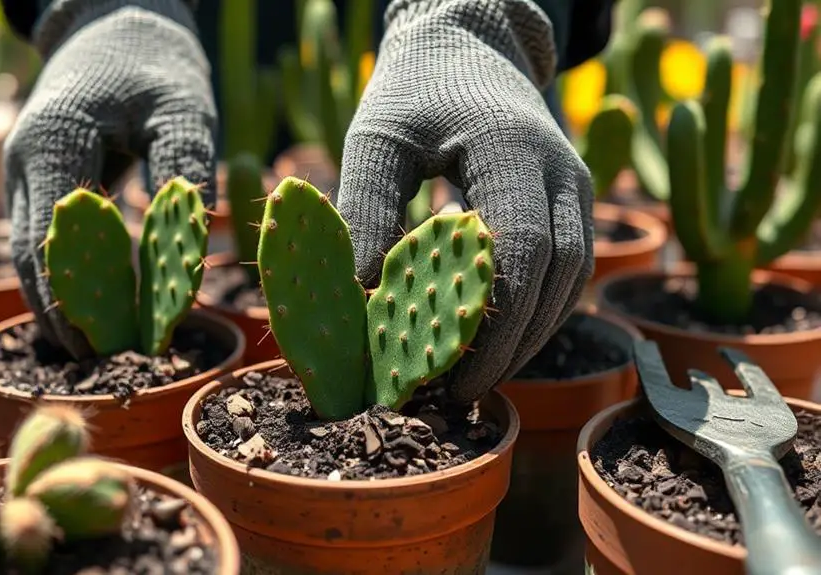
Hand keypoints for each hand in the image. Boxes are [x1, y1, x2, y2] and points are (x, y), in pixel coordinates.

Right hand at [4, 0, 215, 357]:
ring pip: (33, 255)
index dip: (79, 301)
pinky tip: (98, 306)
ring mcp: (25, 172)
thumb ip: (182, 175)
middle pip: (32, 259)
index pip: (55, 243)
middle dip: (65, 315)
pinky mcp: (41, 179)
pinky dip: (68, 275)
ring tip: (101, 349)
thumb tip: (181, 253)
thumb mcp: (183, 110)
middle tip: (107, 363)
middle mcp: (24, 163)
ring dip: (61, 303)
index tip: (115, 345)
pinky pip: (47, 238)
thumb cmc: (156, 65)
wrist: (118, 20)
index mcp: (53, 144)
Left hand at [337, 0, 593, 402]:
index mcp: (515, 152)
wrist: (467, 41)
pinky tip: (493, 338)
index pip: (524, 253)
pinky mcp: (570, 200)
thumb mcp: (376, 139)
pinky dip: (534, 311)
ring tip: (473, 376)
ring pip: (572, 282)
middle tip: (457, 392)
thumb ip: (367, 211)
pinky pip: (567, 270)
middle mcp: (561, 173)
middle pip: (558, 279)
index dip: (491, 324)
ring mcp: (575, 187)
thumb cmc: (413, 89)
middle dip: (512, 345)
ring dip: (528, 336)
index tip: (446, 374)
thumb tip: (359, 301)